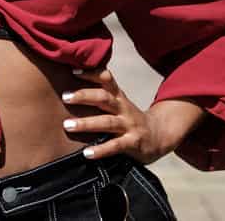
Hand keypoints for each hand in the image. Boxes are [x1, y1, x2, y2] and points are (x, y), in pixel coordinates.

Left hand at [60, 67, 201, 163]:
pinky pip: (115, 146)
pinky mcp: (133, 143)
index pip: (107, 80)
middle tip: (65, 97)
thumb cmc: (129, 118)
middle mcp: (123, 109)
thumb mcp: (118, 103)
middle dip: (84, 96)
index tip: (73, 71)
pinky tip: (87, 153)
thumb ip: (101, 95)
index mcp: (119, 97)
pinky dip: (100, 150)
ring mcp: (129, 126)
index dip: (91, 74)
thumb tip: (70, 82)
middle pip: (104, 98)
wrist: (159, 136)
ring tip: (67, 125)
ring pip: (107, 122)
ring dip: (86, 123)